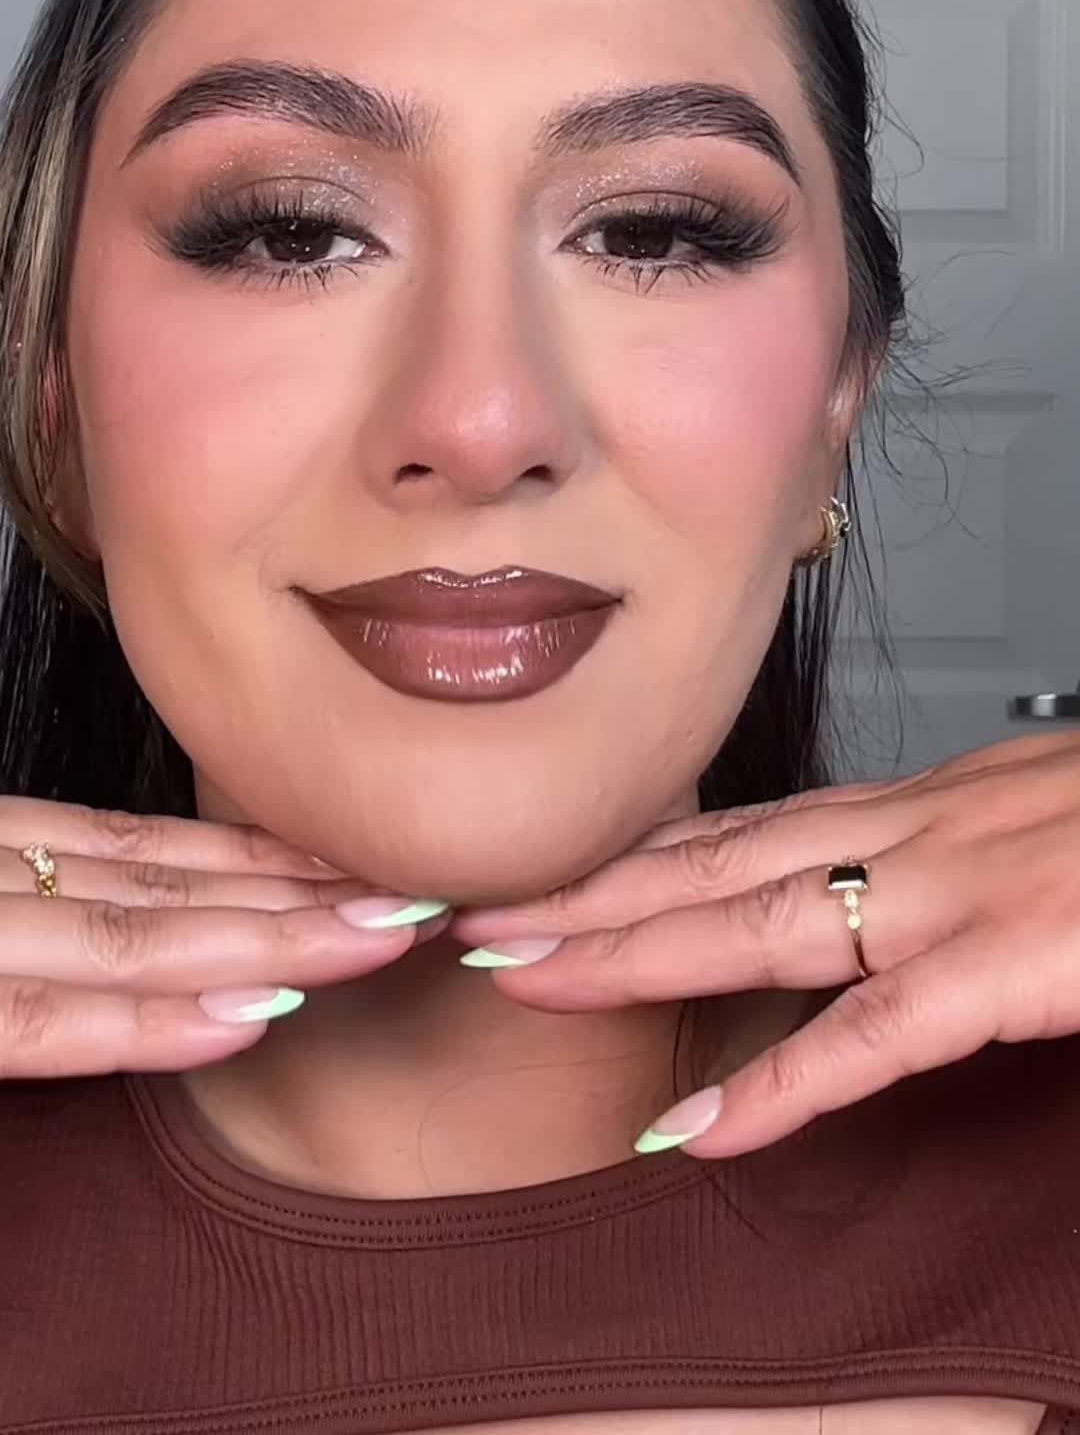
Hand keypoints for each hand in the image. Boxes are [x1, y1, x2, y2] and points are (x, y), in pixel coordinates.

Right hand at [0, 795, 449, 1078]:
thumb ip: (51, 923)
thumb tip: (190, 950)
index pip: (141, 848)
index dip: (262, 858)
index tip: (368, 864)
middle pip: (159, 883)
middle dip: (300, 895)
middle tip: (424, 897)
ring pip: (125, 934)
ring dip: (264, 940)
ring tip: (383, 938)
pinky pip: (32, 1018)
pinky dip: (138, 1020)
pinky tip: (247, 1019)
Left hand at [450, 731, 1079, 1156]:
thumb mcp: (1032, 815)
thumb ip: (945, 850)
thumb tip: (877, 888)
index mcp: (925, 802)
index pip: (747, 823)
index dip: (635, 851)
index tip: (546, 869)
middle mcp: (918, 830)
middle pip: (717, 859)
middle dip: (587, 890)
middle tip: (471, 913)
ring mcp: (958, 890)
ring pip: (757, 919)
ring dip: (627, 953)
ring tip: (519, 978)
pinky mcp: (1012, 960)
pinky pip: (874, 1038)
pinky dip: (778, 1086)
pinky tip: (697, 1131)